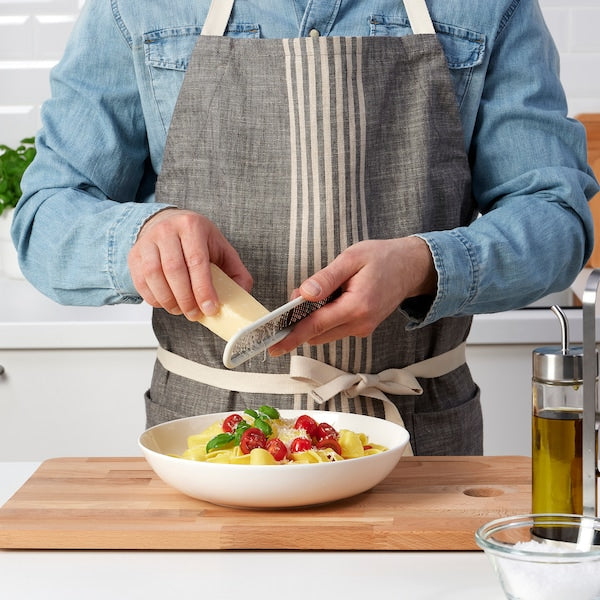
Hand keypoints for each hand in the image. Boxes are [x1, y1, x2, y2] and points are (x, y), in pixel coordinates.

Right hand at [128, 208, 251, 319]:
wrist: (168, 223)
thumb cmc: (197, 239)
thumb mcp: (221, 248)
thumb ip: (236, 271)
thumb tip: (242, 294)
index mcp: (192, 226)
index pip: (197, 261)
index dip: (203, 289)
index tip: (210, 308)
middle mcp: (167, 230)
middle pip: (174, 270)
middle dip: (186, 299)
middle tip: (195, 314)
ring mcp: (147, 241)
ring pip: (154, 276)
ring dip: (169, 301)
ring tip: (181, 310)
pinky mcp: (134, 254)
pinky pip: (140, 282)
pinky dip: (154, 298)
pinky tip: (166, 303)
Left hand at [269, 236, 436, 355]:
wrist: (411, 267)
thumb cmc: (383, 258)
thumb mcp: (352, 258)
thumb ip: (326, 278)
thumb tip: (304, 294)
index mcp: (357, 306)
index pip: (316, 326)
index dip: (292, 336)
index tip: (274, 346)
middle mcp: (360, 323)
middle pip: (318, 333)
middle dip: (300, 321)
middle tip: (295, 298)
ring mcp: (363, 328)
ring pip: (326, 332)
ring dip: (314, 319)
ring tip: (319, 293)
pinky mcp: (363, 327)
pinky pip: (336, 328)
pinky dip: (326, 318)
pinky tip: (332, 299)